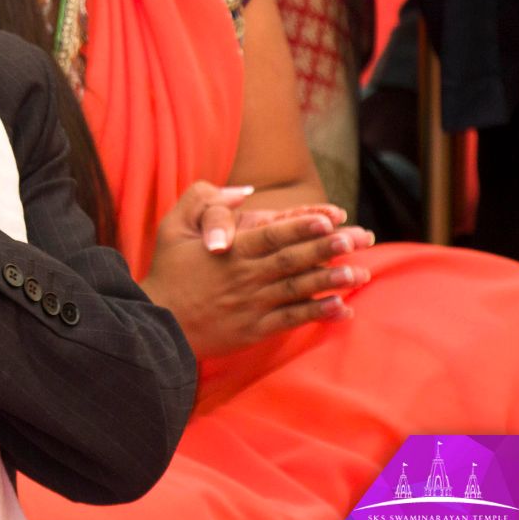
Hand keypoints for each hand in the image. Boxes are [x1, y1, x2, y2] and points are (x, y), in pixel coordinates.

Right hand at [140, 183, 374, 357]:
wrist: (157, 322)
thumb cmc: (167, 272)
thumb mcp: (171, 228)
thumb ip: (199, 201)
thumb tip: (240, 190)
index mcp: (229, 251)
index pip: (271, 235)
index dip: (301, 227)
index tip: (328, 219)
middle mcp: (245, 277)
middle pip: (292, 260)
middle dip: (328, 248)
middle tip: (360, 239)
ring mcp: (252, 305)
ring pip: (297, 290)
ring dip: (330, 281)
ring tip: (361, 273)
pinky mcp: (255, 329)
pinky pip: (291, 320)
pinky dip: (317, 314)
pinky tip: (342, 308)